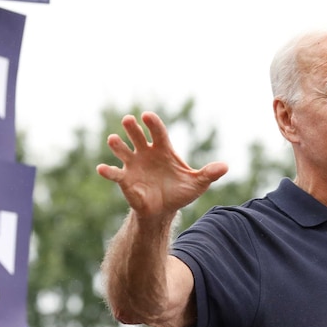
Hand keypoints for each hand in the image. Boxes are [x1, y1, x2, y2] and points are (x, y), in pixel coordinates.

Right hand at [96, 111, 228, 218]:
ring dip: (117, 144)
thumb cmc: (179, 192)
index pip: (157, 132)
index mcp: (162, 149)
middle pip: (137, 136)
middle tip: (128, 120)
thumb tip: (225, 167)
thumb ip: (209, 174)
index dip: (152, 123)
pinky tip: (102, 168)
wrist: (164, 210)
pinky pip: (114, 174)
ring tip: (113, 139)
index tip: (147, 116)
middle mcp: (145, 153)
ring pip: (123, 150)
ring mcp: (133, 165)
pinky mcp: (125, 180)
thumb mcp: (197, 183)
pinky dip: (107, 171)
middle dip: (132, 128)